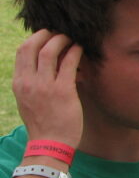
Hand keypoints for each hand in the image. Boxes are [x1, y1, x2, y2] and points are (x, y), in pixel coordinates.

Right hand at [12, 31, 83, 148]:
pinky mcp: (63, 91)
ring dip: (62, 39)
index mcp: (19, 83)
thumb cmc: (43, 123)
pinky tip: (81, 50)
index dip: (35, 38)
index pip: (22, 51)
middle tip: (60, 32)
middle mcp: (28, 82)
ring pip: (50, 50)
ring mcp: (44, 86)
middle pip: (32, 46)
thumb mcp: (28, 101)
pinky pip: (69, 63)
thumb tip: (44, 66)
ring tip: (72, 38)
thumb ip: (32, 83)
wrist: (49, 144)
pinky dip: (75, 52)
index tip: (47, 35)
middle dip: (47, 34)